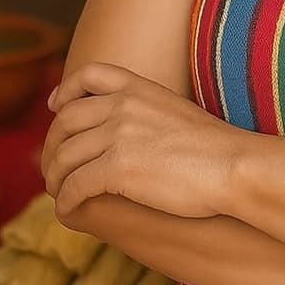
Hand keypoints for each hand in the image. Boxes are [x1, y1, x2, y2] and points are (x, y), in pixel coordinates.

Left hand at [41, 63, 242, 221]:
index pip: (89, 74)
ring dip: (55, 177)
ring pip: (64, 155)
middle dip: (52, 144)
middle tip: (52, 166)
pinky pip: (74, 185)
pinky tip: (69, 211)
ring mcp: (117, 134)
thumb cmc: (212, 148)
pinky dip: (66, 200)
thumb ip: (144, 111)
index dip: (66, 90)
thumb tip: (123, 129)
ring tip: (59, 192)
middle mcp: (122, 105)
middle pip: (66, 119)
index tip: (56, 107)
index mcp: (138, 87)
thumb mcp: (174, 110)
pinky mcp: (116, 168)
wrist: (232, 166)